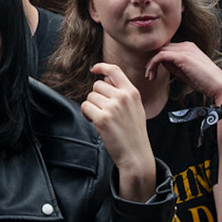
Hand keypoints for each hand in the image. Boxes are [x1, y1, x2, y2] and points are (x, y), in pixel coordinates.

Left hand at [81, 63, 155, 200]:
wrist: (136, 155)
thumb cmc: (134, 133)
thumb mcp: (135, 108)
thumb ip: (123, 93)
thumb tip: (105, 81)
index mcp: (132, 92)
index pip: (114, 70)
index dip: (101, 66)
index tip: (94, 69)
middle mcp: (123, 97)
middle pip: (97, 85)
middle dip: (97, 97)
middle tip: (103, 111)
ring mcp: (113, 107)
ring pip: (90, 96)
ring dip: (92, 106)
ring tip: (102, 118)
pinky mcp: (102, 118)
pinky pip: (85, 107)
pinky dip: (86, 114)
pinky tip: (95, 122)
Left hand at [144, 41, 221, 103]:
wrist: (219, 86)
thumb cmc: (205, 82)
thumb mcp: (186, 72)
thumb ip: (174, 66)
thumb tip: (161, 63)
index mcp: (188, 47)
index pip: (167, 48)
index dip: (157, 59)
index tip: (152, 71)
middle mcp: (186, 45)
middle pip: (161, 48)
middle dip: (151, 60)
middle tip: (148, 74)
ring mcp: (184, 49)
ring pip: (159, 51)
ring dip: (151, 64)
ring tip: (149, 76)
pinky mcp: (182, 56)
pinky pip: (160, 56)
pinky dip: (153, 64)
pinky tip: (151, 74)